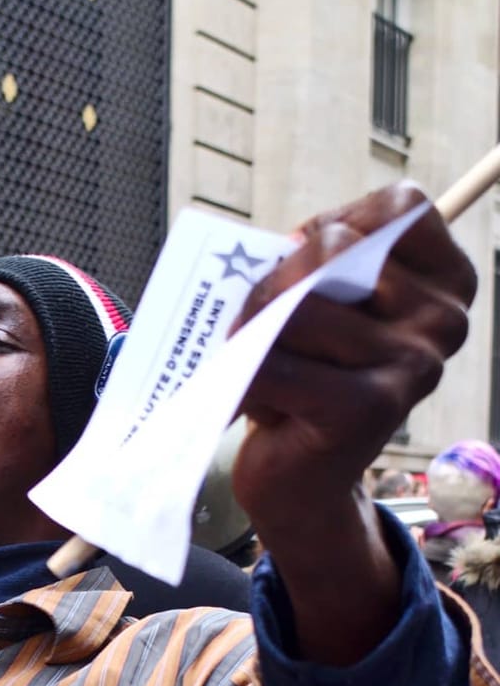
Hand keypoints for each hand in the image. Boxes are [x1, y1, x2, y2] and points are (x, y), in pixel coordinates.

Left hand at [229, 182, 474, 662]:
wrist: (297, 478)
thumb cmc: (301, 374)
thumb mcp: (318, 302)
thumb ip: (318, 259)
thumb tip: (293, 246)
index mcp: (447, 285)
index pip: (399, 207)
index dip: (332, 224)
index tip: (308, 269)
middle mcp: (445, 322)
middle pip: (332, 248)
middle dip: (275, 278)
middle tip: (261, 323)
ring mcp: (413, 366)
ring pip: (294, 304)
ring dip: (250, 328)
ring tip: (258, 364)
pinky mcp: (366, 408)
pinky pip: (272, 360)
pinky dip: (239, 372)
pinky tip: (250, 396)